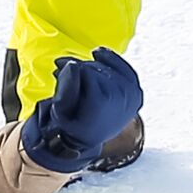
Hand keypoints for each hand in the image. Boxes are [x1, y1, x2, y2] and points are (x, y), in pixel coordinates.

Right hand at [18, 49, 145, 173]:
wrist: (89, 138)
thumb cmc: (73, 125)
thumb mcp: (61, 110)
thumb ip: (66, 87)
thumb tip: (72, 65)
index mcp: (101, 102)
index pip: (82, 70)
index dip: (67, 69)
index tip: (56, 71)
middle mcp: (120, 97)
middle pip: (95, 68)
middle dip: (77, 67)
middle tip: (62, 70)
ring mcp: (131, 94)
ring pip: (106, 66)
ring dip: (90, 66)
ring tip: (76, 73)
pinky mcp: (136, 92)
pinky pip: (124, 67)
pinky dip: (111, 59)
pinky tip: (98, 54)